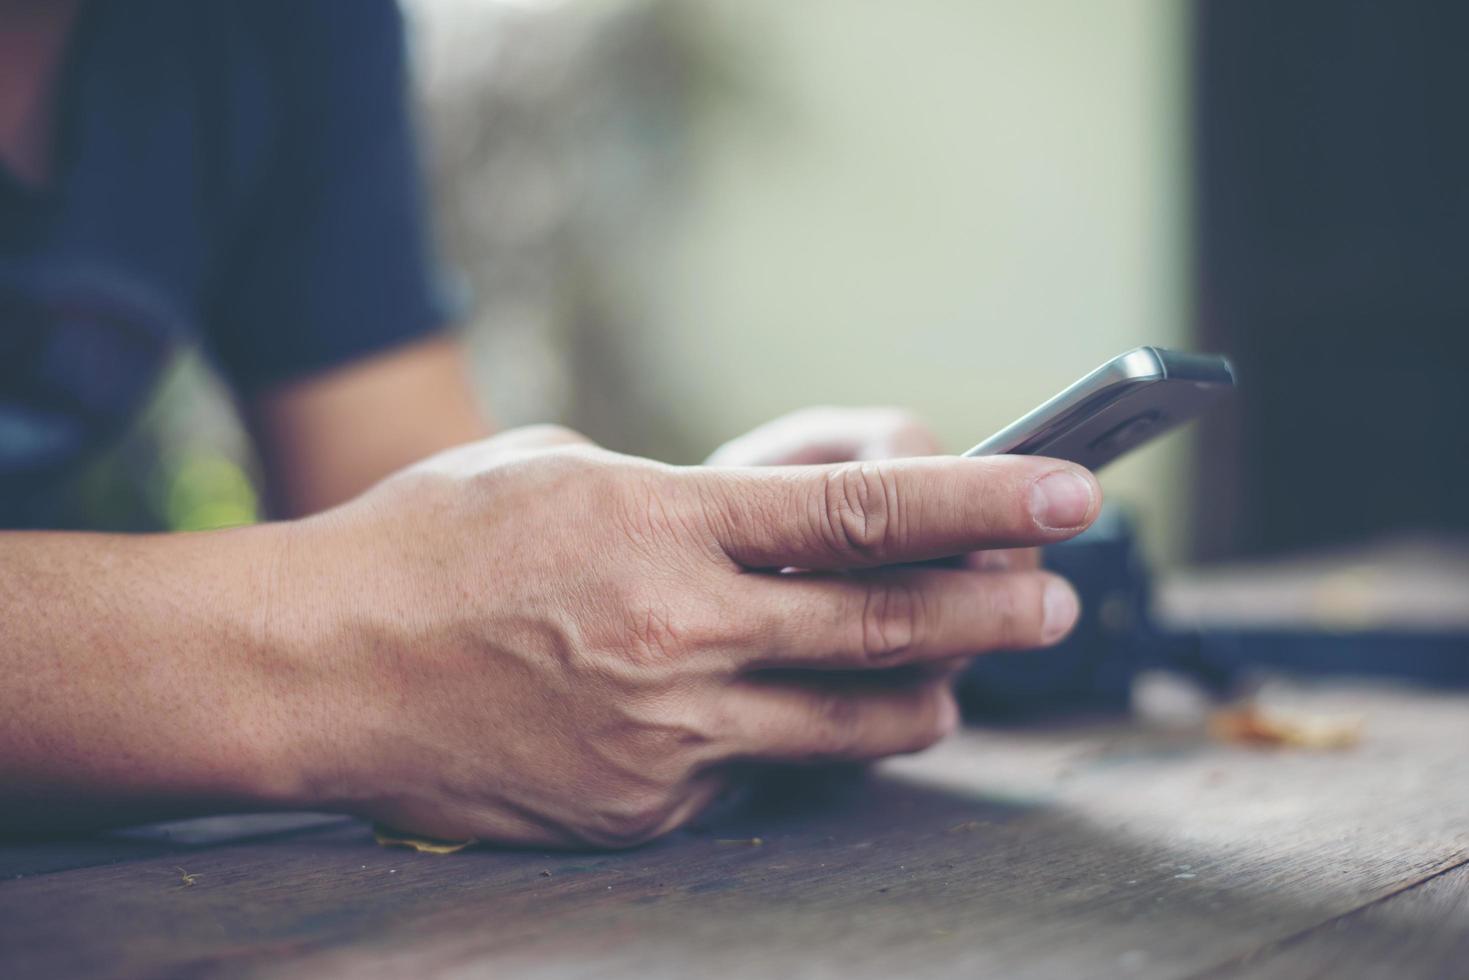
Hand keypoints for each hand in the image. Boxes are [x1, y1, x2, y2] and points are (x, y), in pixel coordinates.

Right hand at [277, 424, 1099, 847]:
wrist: (314, 667)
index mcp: (664, 527)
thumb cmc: (434, 543)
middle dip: (995, 611)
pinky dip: (774, 737)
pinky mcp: (643, 809)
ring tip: (951, 669)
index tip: (1072, 495)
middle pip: (888, 627)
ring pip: (847, 727)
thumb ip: (703, 492)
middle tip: (1057, 601)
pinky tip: (750, 710)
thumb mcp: (569, 467)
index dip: (986, 502)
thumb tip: (815, 509)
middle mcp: (679, 637)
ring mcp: (664, 738)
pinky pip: (748, 773)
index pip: (867, 512)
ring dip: (921, 691)